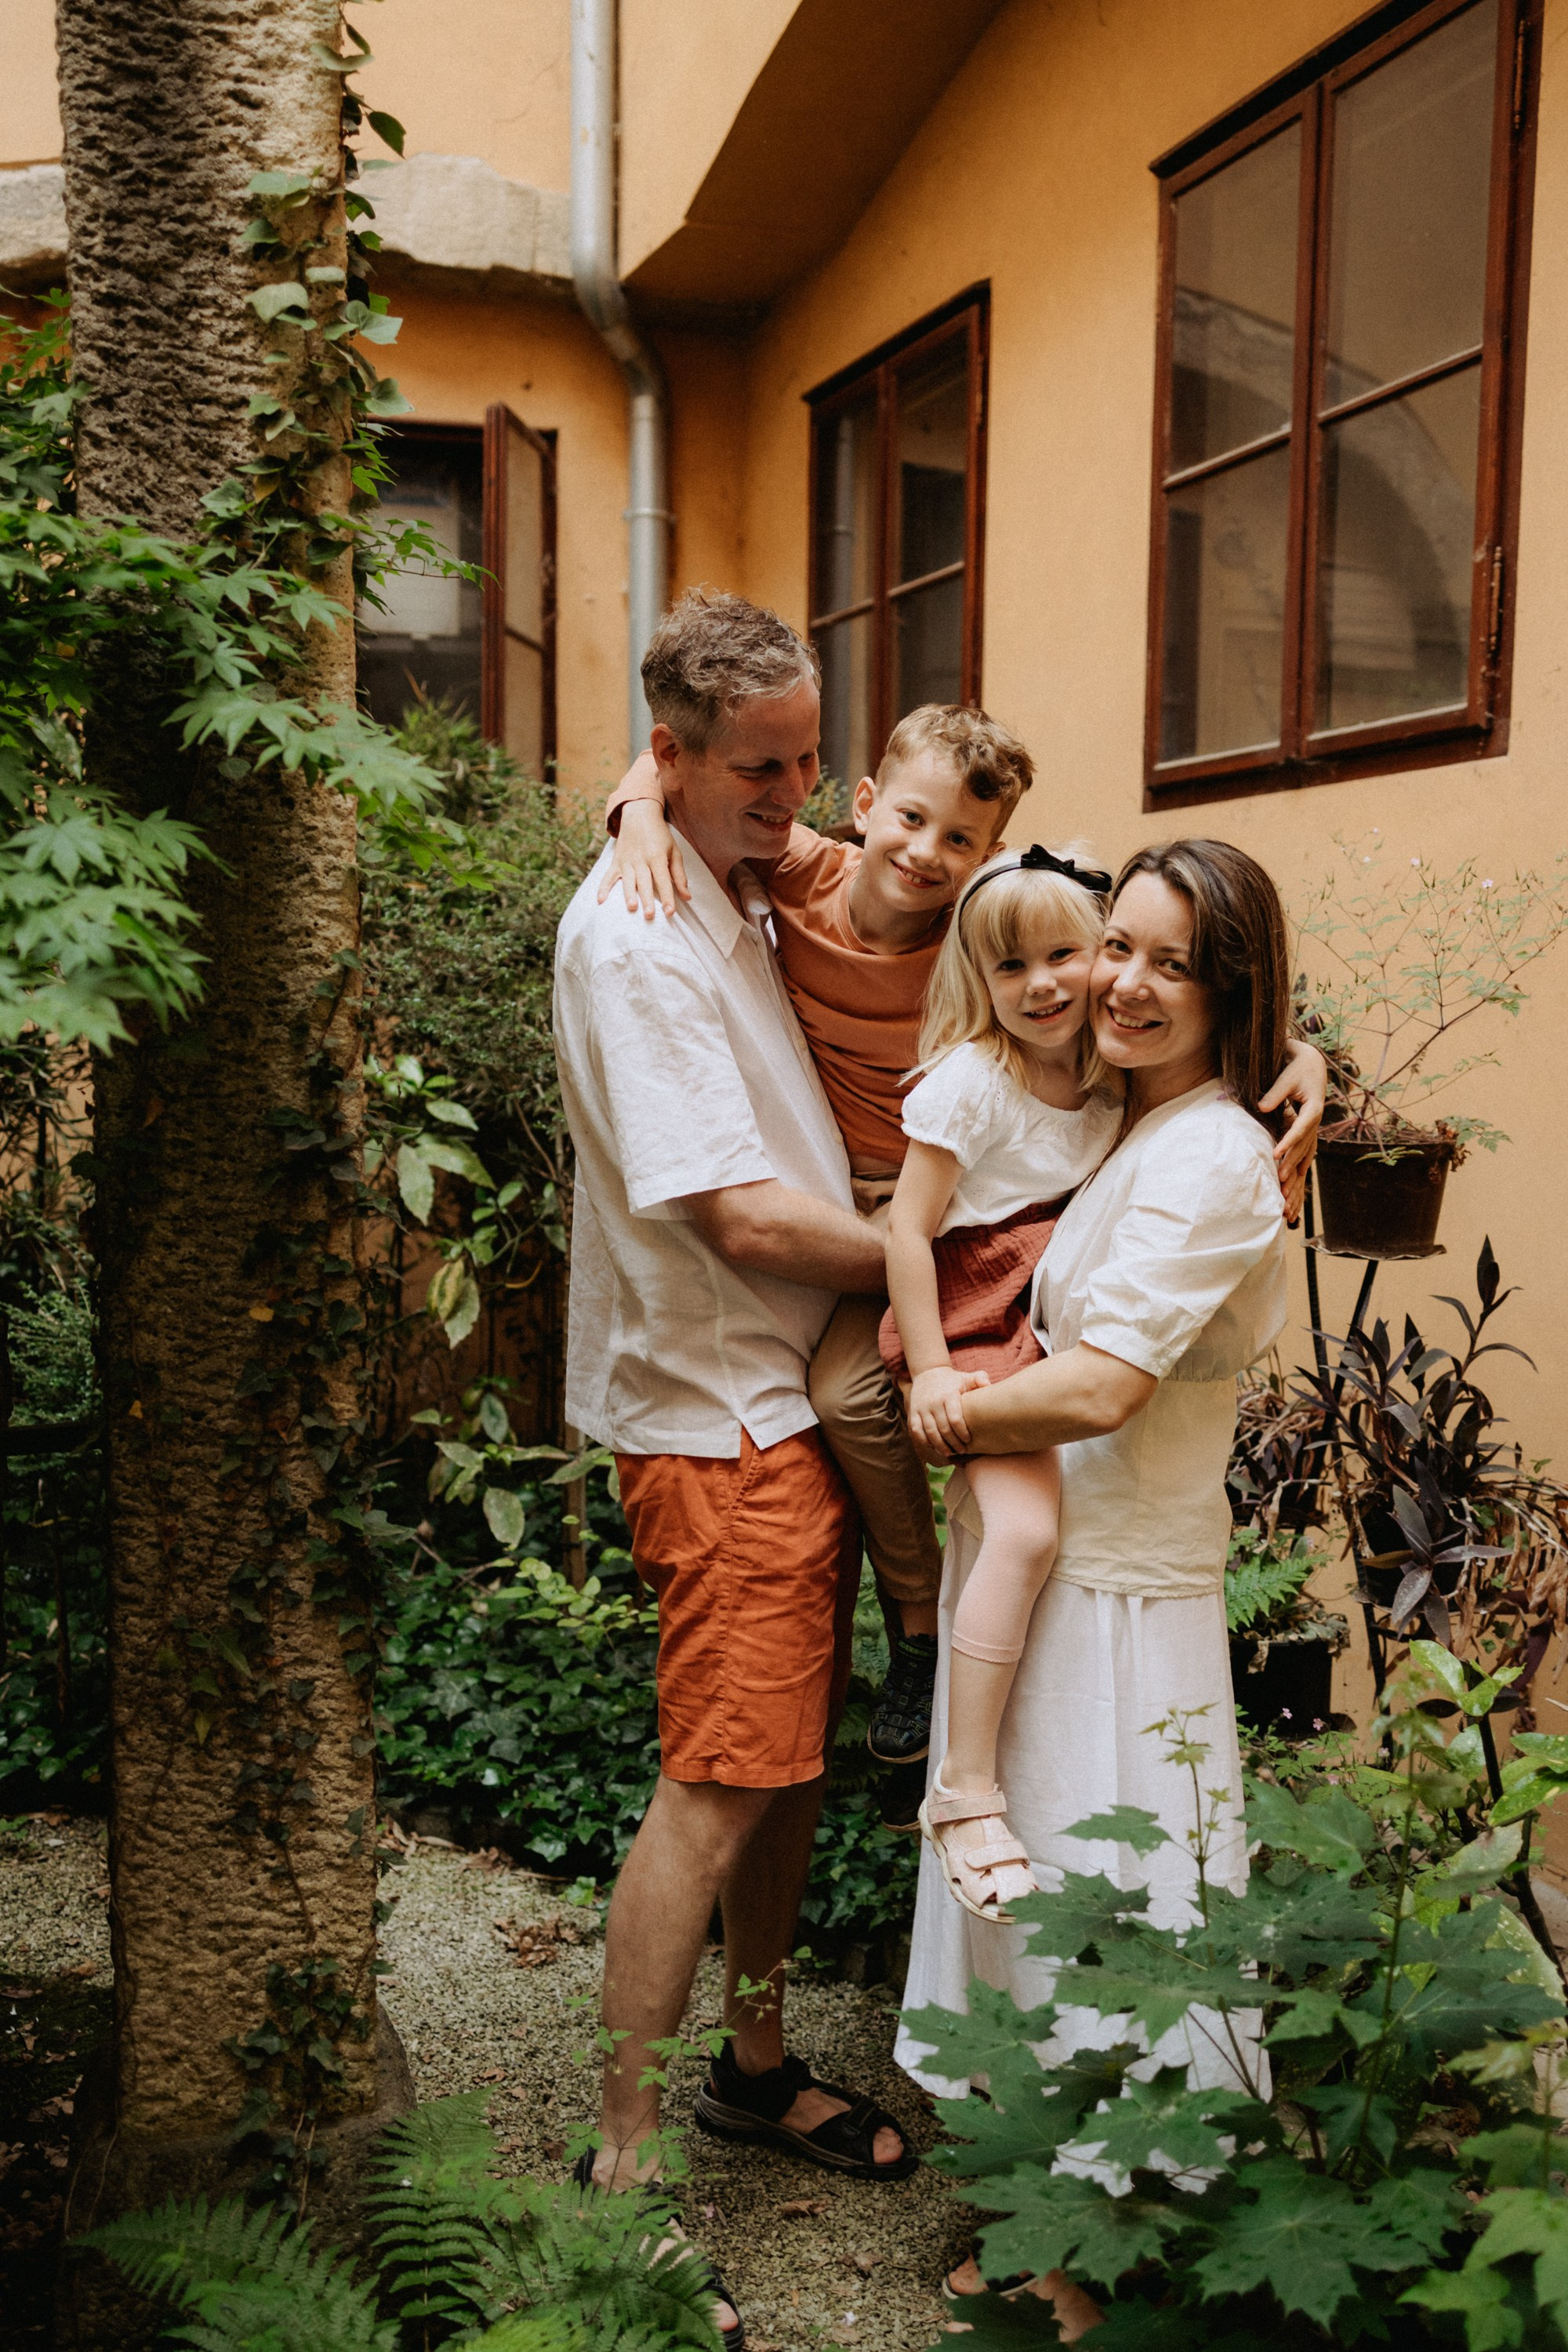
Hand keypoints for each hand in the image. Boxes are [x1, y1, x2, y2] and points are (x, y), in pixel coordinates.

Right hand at [597, 795, 689, 919]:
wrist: (639, 814)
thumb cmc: (660, 836)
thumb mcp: (674, 852)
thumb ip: (679, 875)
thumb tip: (687, 897)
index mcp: (657, 856)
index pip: (663, 880)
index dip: (668, 897)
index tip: (670, 912)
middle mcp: (641, 859)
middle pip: (645, 882)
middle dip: (647, 899)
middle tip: (649, 915)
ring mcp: (627, 860)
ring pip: (628, 880)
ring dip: (629, 894)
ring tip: (631, 908)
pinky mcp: (616, 861)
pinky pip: (608, 876)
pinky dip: (603, 887)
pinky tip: (600, 900)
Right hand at [907, 1366, 989, 1459]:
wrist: (928, 1372)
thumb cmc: (952, 1380)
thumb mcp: (966, 1377)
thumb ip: (979, 1379)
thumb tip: (988, 1385)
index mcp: (948, 1395)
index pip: (955, 1418)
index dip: (962, 1432)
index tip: (968, 1440)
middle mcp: (933, 1402)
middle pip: (943, 1428)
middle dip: (953, 1443)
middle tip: (962, 1450)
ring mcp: (922, 1408)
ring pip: (930, 1432)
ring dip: (940, 1446)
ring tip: (949, 1453)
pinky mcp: (913, 1412)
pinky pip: (916, 1431)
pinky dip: (925, 1441)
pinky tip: (934, 1447)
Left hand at [1262, 1039, 1327, 1225]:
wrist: (1313, 1065)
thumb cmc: (1298, 1069)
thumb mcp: (1287, 1077)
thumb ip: (1275, 1093)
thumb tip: (1262, 1107)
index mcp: (1314, 1108)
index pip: (1300, 1128)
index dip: (1288, 1142)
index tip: (1275, 1154)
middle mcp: (1316, 1122)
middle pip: (1304, 1147)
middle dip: (1291, 1163)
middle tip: (1278, 1179)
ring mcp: (1314, 1129)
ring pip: (1306, 1154)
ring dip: (1296, 1171)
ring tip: (1285, 1190)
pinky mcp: (1309, 1132)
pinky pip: (1306, 1153)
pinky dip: (1300, 1168)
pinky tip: (1295, 1183)